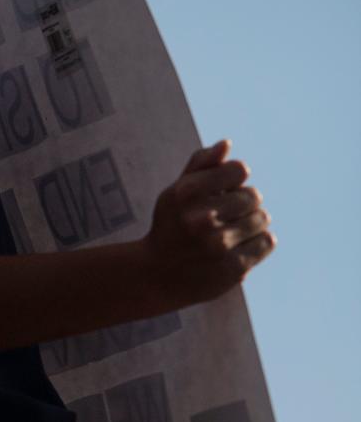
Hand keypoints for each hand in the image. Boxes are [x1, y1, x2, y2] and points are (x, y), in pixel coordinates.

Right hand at [143, 139, 275, 310]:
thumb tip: (227, 144)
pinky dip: (257, 243)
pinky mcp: (233, 267)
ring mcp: (219, 244)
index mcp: (187, 193)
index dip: (234, 179)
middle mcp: (202, 218)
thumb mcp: (175, 192)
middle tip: (226, 216)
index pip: (240, 170)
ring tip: (231, 233)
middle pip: (253, 196)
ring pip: (262, 219)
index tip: (223, 190)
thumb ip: (200, 164)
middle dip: (243, 204)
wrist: (156, 277)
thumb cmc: (170, 227)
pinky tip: (238, 247)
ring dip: (251, 224)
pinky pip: (266, 242)